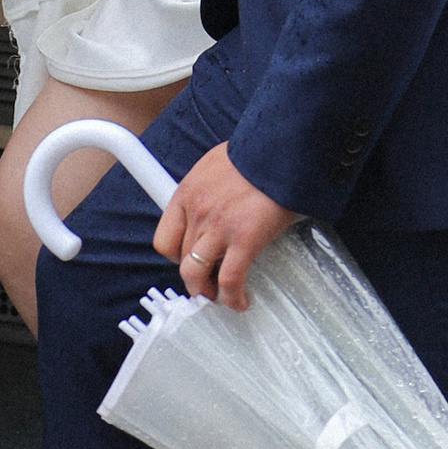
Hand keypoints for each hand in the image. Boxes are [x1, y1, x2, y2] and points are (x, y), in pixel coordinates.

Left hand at [154, 145, 293, 307]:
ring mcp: (218, 226)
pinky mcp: (244, 238)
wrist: (283, 147)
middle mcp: (197, 211)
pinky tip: (242, 301)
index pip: (165, 238)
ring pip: (196, 273)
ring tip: (220, 296)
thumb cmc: (258, 152)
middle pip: (182, 259)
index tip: (188, 260)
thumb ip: (209, 190)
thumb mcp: (218, 165)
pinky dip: (233, 297)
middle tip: (207, 284)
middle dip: (194, 277)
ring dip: (207, 291)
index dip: (176, 256)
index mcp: (188, 192)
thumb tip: (217, 205)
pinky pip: (230, 279)